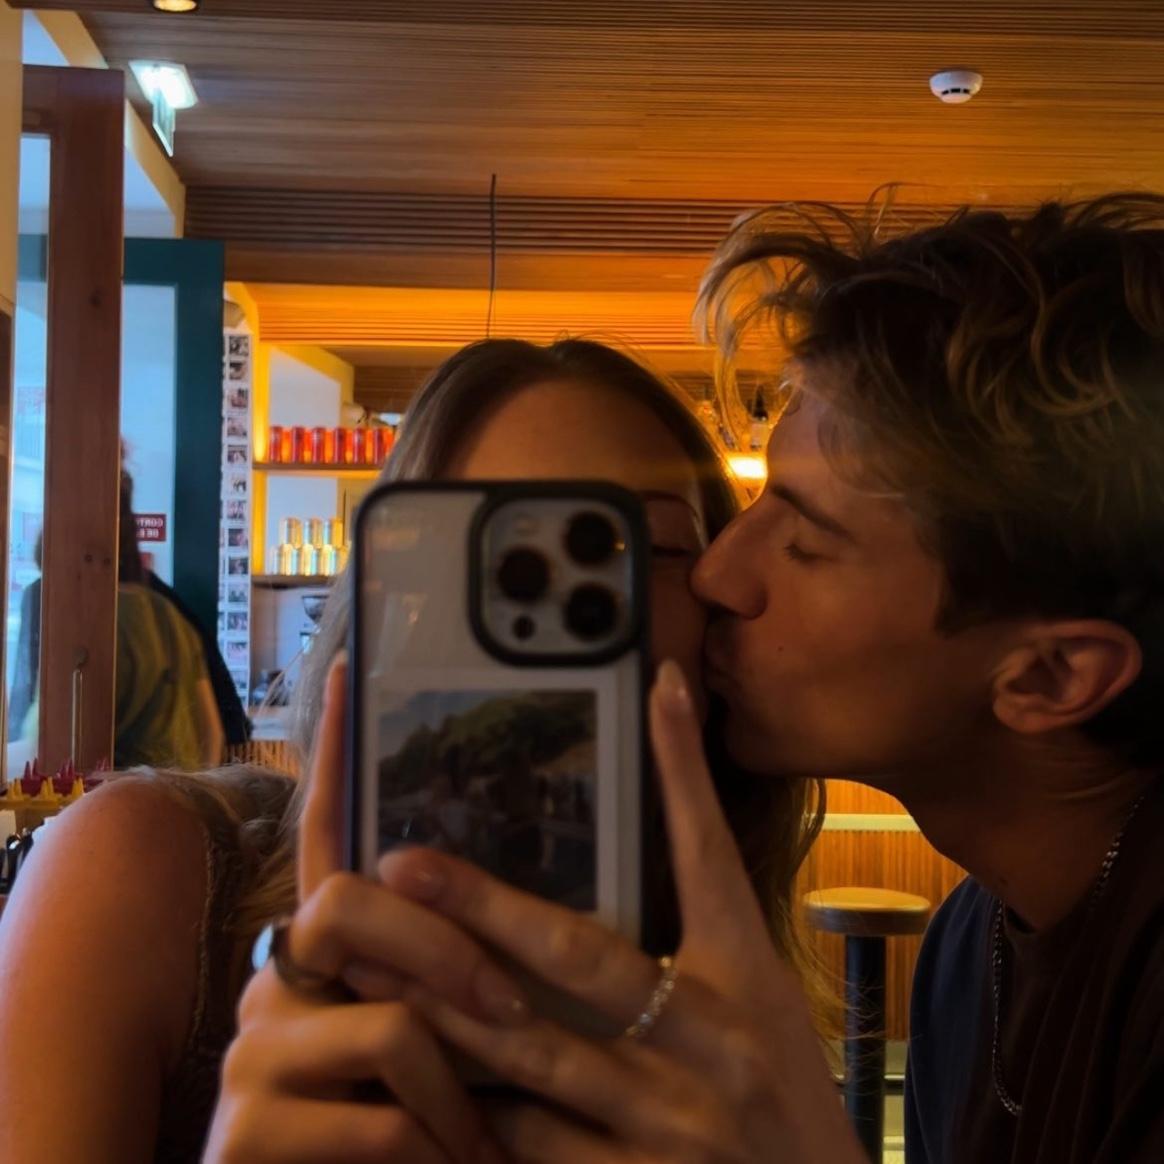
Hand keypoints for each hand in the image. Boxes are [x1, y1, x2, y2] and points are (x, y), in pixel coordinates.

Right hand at [203, 656, 507, 1163]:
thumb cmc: (397, 1132)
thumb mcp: (427, 1047)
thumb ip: (439, 981)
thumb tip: (509, 928)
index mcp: (324, 957)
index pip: (324, 838)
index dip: (334, 758)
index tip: (350, 674)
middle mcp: (276, 985)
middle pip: (349, 905)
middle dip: (446, 953)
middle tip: (515, 1010)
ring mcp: (253, 1055)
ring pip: (394, 1026)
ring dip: (460, 1101)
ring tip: (483, 1145)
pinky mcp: (247, 1133)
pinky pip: (387, 1120)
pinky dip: (440, 1156)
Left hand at [377, 661, 863, 1163]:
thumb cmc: (783, 1078)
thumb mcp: (756, 979)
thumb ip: (704, 882)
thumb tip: (674, 741)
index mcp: (742, 975)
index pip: (704, 855)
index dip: (677, 771)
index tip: (646, 692)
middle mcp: (707, 1044)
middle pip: (578, 961)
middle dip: (481, 910)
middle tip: (396, 867)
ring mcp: (671, 1128)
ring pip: (533, 1059)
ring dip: (447, 1013)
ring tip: (369, 969)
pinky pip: (532, 1151)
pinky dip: (475, 1118)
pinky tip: (415, 1084)